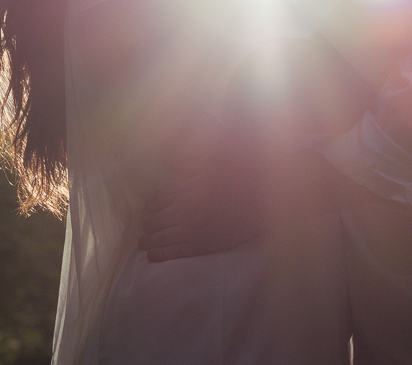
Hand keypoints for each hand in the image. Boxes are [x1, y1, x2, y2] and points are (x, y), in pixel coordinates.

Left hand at [139, 138, 267, 260]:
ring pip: (162, 237)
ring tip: (143, 242)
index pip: (158, 199)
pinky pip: (177, 253)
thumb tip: (164, 159)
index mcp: (184, 189)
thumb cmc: (243, 170)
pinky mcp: (206, 246)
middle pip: (157, 220)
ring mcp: (193, 231)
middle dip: (150, 221)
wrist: (268, 195)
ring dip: (150, 239)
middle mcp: (183, 212)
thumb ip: (185, 158)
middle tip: (146, 223)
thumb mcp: (212, 154)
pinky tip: (152, 256)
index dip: (153, 203)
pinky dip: (161, 255)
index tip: (152, 205)